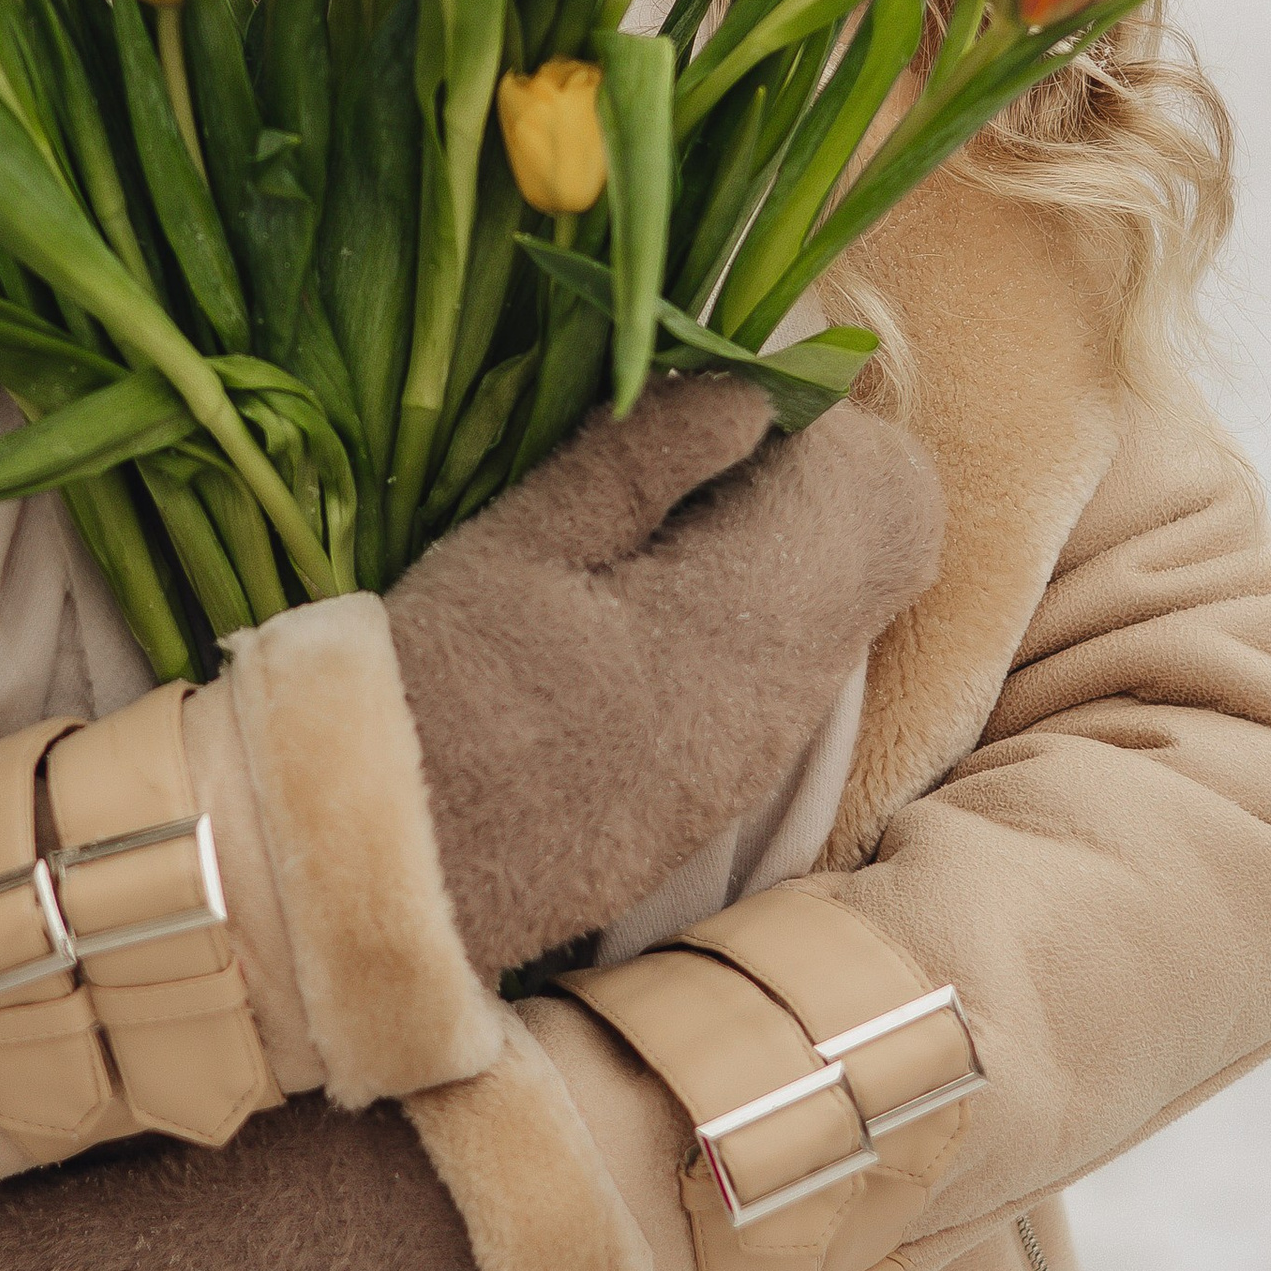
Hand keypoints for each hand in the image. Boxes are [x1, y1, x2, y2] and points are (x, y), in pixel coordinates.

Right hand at [383, 381, 943, 979]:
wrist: (387, 877)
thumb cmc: (429, 692)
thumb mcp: (517, 544)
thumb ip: (642, 458)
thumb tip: (751, 394)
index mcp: (743, 621)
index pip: (881, 490)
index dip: (812, 424)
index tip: (707, 412)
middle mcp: (784, 699)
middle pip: (883, 551)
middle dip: (804, 484)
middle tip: (679, 468)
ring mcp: (760, 757)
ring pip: (832, 615)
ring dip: (765, 553)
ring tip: (634, 544)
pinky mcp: (722, 793)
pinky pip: (778, 676)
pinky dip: (736, 622)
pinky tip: (627, 620)